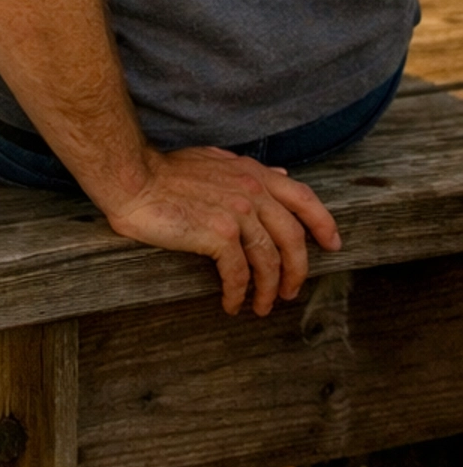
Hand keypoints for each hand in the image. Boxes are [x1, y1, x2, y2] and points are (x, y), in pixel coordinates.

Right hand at [102, 146, 340, 316]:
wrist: (132, 179)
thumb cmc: (165, 171)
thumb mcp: (214, 160)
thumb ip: (248, 170)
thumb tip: (280, 175)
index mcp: (254, 173)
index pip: (304, 198)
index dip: (323, 223)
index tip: (333, 244)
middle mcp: (252, 191)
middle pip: (293, 239)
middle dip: (298, 271)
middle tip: (290, 292)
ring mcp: (237, 213)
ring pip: (270, 261)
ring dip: (268, 291)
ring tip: (261, 307)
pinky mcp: (218, 235)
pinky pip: (240, 274)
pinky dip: (239, 294)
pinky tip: (231, 304)